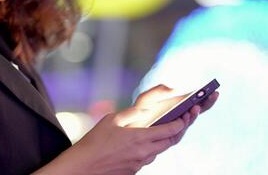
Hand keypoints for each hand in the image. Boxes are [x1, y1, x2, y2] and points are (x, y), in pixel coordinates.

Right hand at [33, 85, 218, 174]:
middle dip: (182, 129)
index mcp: (141, 138)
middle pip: (172, 141)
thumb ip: (134, 112)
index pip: (173, 130)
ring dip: (169, 138)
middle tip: (187, 117)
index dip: (185, 120)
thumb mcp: (113, 120)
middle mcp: (145, 153)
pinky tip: (149, 139)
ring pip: (162, 149)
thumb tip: (148, 106)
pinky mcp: (134, 170)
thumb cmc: (95, 142)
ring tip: (171, 125)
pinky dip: (155, 146)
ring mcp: (140, 163)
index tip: (191, 111)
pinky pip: (150, 156)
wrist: (82, 167)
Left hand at [131, 84, 218, 126]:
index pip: (196, 104)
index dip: (206, 98)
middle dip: (206, 105)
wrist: (125, 127)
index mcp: (177, 108)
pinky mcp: (166, 136)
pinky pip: (178, 132)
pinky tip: (184, 116)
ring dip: (194, 115)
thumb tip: (172, 89)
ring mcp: (173, 128)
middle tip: (213, 96)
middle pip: (197, 113)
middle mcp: (178, 119)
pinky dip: (183, 124)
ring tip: (196, 106)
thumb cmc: (137, 111)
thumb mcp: (146, 98)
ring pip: (189, 122)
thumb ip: (158, 91)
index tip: (215, 91)